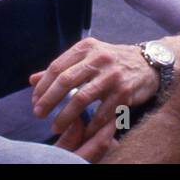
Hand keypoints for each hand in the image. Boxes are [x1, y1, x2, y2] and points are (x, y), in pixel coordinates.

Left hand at [28, 38, 158, 160]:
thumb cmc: (110, 61)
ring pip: (82, 98)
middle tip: (38, 114)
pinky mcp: (125, 92)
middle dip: (49, 100)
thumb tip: (31, 80)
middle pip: (66, 81)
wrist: (148, 63)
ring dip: (65, 116)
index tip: (34, 100)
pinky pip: (102, 112)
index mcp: (86, 48)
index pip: (57, 67)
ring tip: (55, 126)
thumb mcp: (86, 58)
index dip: (43, 85)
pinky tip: (81, 131)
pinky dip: (90, 125)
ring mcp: (112, 75)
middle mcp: (99, 58)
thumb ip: (60, 69)